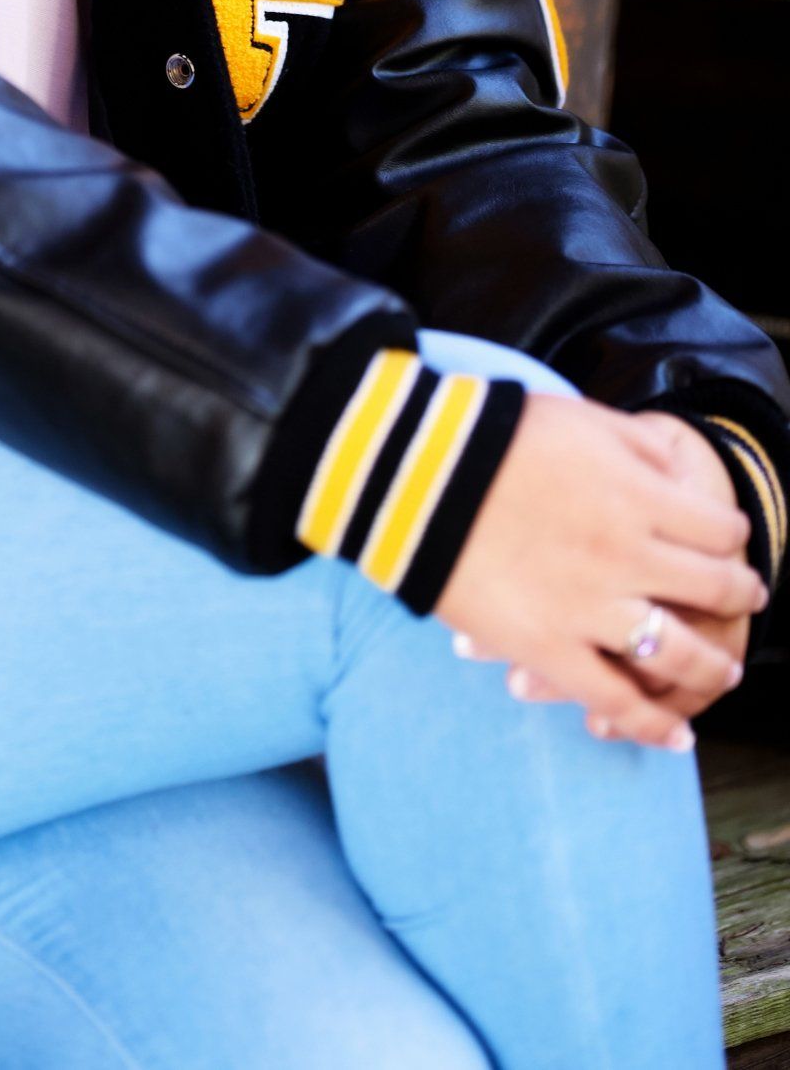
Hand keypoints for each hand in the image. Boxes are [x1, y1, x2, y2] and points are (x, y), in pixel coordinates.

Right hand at [433, 392, 766, 749]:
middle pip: (713, 587)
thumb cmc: (494, 435)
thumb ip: (638, 446)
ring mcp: (589, 607)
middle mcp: (626, 554)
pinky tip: (677, 737)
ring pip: (679, 653)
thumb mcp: (580, 419)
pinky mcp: (547, 648)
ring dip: (715, 665)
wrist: (411, 471)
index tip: (729, 539)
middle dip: (740, 593)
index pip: (719, 529)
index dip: (731, 535)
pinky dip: (654, 726)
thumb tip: (677, 470)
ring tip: (726, 669)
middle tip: (746, 596)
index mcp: (637, 495)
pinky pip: (615, 700)